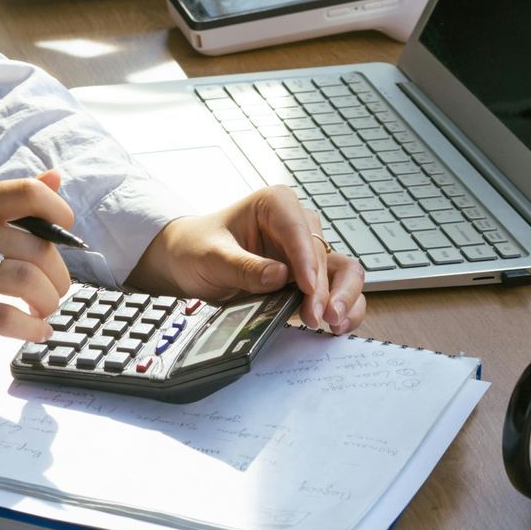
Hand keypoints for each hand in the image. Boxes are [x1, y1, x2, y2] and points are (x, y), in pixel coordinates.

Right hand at [0, 170, 74, 355]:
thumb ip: (0, 204)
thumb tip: (55, 178)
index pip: (27, 193)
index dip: (59, 211)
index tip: (68, 231)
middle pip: (38, 246)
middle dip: (59, 275)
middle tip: (55, 290)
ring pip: (29, 283)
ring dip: (48, 302)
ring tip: (44, 310)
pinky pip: (7, 320)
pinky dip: (31, 328)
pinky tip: (36, 331)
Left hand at [124, 185, 366, 335]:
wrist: (185, 262)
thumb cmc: (195, 248)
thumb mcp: (211, 256)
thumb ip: (244, 267)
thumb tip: (281, 276)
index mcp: (275, 204)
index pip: (299, 230)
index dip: (307, 260)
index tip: (306, 288)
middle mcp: (297, 224)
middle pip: (325, 254)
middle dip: (323, 288)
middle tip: (316, 316)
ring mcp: (305, 253)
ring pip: (342, 271)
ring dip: (345, 297)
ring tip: (332, 323)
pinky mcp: (308, 277)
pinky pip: (337, 289)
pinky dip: (343, 306)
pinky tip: (336, 325)